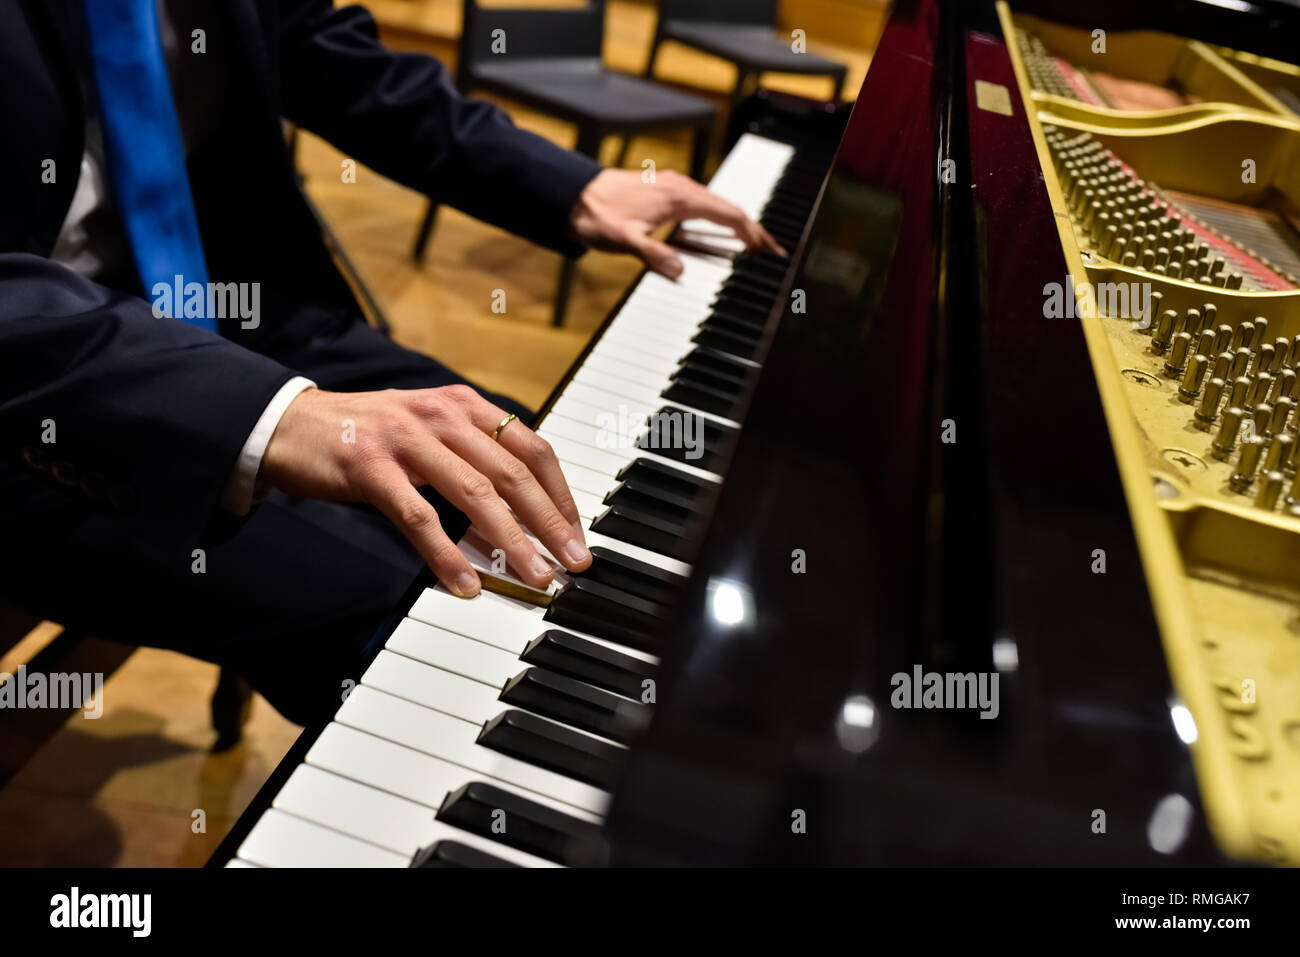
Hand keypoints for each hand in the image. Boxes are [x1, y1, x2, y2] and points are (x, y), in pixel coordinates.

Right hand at [261, 385, 590, 597]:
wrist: (291, 424)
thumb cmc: (368, 438)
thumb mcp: (430, 439)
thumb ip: (473, 470)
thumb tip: (519, 526)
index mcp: (464, 406)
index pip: (531, 449)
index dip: (560, 494)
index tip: (577, 534)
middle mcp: (442, 415)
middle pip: (513, 473)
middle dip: (550, 523)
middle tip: (574, 562)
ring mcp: (407, 439)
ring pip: (475, 494)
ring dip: (512, 542)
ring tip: (535, 577)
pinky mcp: (371, 467)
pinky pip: (419, 518)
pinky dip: (447, 555)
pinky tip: (466, 584)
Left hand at [569, 168, 784, 278]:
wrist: (571, 195)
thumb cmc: (596, 214)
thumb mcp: (623, 240)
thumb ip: (652, 255)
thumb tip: (678, 270)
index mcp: (680, 197)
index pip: (729, 214)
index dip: (754, 233)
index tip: (770, 251)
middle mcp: (681, 187)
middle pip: (729, 208)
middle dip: (754, 230)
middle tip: (772, 253)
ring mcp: (673, 187)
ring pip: (717, 205)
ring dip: (737, 225)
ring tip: (753, 245)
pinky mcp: (664, 192)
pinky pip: (702, 205)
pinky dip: (718, 220)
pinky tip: (718, 233)